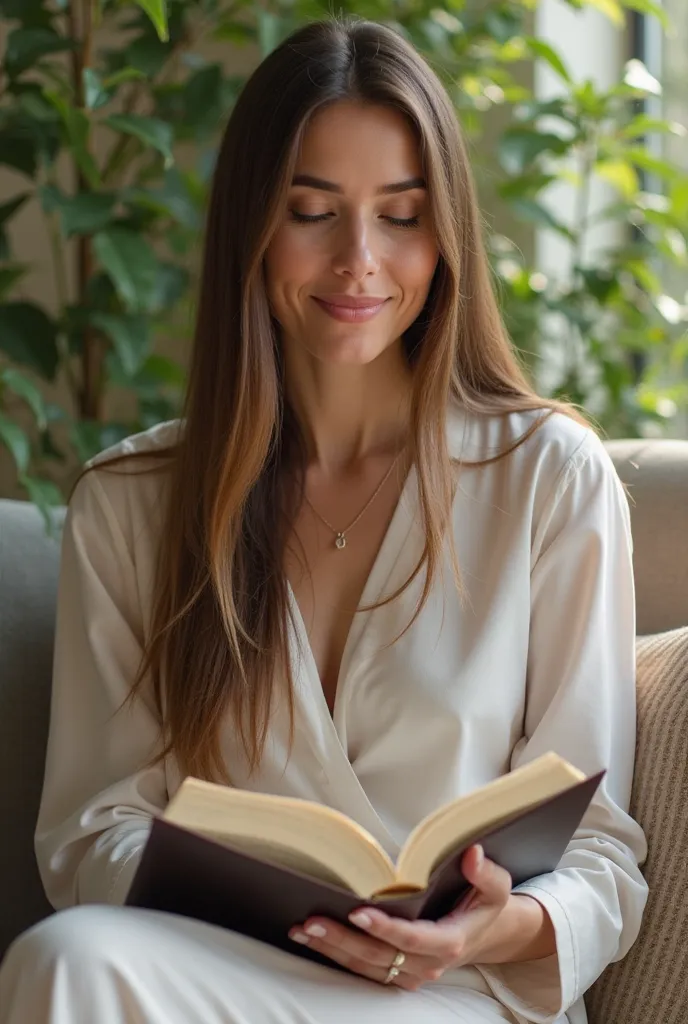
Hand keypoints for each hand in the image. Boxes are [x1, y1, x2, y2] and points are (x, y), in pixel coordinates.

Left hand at [288, 844, 551, 990]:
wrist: (487, 933)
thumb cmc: (485, 903)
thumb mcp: (497, 886)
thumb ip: (485, 872)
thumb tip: (471, 854)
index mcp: (450, 941)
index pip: (413, 939)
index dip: (385, 929)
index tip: (358, 911)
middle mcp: (428, 965)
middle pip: (379, 956)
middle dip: (342, 940)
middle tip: (311, 921)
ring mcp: (411, 974)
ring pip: (366, 967)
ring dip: (332, 949)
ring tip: (301, 928)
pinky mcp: (398, 975)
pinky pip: (363, 970)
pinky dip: (337, 955)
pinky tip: (312, 939)